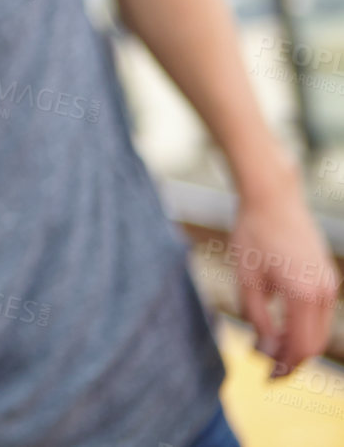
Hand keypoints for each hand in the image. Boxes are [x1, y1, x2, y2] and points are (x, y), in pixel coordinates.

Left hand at [228, 182, 338, 377]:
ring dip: (299, 344)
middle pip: (314, 343)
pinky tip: (280, 328)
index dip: (285, 367)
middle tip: (267, 369)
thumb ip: (258, 317)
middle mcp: (323, 292)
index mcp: (303, 295)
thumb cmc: (253, 234)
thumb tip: (267, 349)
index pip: (301, 347)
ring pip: (320, 330)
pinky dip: (304, 327)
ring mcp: (329, 284)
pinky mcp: (327, 277)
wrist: (273, 199)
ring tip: (270, 349)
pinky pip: (320, 314)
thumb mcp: (247, 279)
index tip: (267, 378)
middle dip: (293, 360)